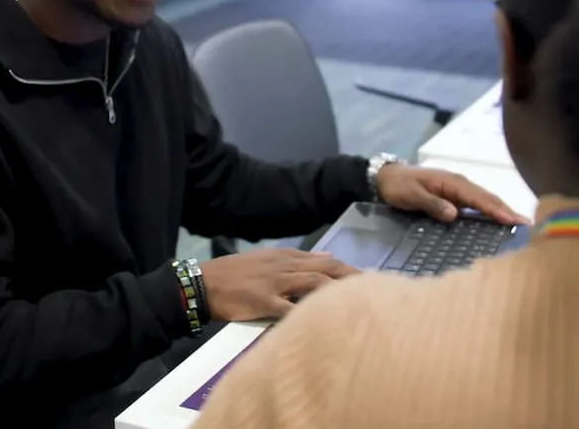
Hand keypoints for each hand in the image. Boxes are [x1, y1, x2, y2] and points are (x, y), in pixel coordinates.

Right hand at [201, 248, 358, 321]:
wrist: (202, 283)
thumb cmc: (234, 274)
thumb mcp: (268, 259)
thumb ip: (299, 259)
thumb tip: (330, 256)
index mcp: (286, 258)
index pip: (326, 261)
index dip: (350, 269)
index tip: (371, 279)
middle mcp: (284, 267)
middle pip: (326, 270)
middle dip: (352, 278)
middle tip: (376, 289)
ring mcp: (274, 284)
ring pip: (313, 284)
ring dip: (338, 292)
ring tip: (358, 302)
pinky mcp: (262, 302)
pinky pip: (288, 309)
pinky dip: (305, 315)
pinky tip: (322, 322)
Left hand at [376, 164, 529, 224]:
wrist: (386, 178)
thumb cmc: (399, 186)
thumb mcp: (412, 194)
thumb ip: (432, 203)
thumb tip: (455, 214)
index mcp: (452, 182)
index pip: (479, 197)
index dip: (496, 209)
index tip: (513, 220)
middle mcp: (460, 185)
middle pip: (488, 198)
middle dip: (508, 210)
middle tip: (529, 225)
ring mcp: (459, 191)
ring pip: (485, 201)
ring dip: (503, 211)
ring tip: (522, 225)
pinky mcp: (455, 198)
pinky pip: (477, 205)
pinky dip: (491, 211)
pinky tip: (500, 222)